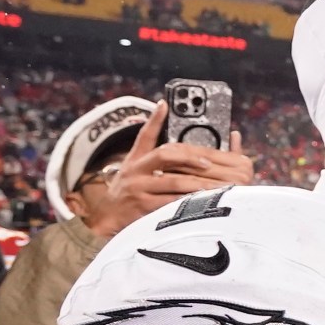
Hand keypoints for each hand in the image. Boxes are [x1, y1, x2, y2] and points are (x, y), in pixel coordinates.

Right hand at [87, 102, 254, 237]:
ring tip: (217, 185)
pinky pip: (171, 203)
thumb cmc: (129, 192)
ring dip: (197, 182)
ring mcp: (138, 189)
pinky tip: (203, 201)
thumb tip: (168, 118)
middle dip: (190, 158)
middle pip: (164, 155)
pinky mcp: (143, 207)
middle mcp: (135, 171)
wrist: (107, 219)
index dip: (155, 120)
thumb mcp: (134, 168)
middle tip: (209, 163)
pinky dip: (189, 201)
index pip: (145, 135)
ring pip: (173, 181)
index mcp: (135, 160)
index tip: (165, 105)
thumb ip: (152, 151)